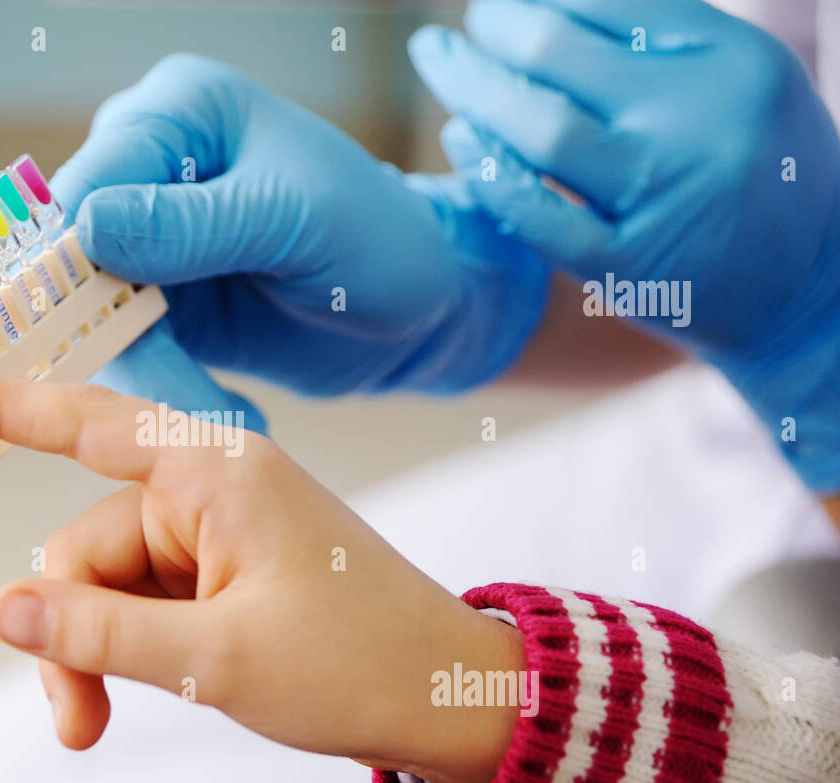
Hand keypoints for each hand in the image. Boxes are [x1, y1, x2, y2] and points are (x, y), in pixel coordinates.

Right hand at [0, 379, 523, 782]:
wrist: (449, 696)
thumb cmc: (360, 664)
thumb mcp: (215, 659)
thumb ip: (98, 633)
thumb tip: (3, 610)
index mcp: (215, 473)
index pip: (82, 423)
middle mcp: (211, 486)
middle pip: (85, 548)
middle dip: (69, 635)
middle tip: (79, 722)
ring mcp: (220, 528)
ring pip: (110, 583)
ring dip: (101, 653)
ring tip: (108, 722)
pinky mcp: (228, 566)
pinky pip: (148, 596)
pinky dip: (135, 646)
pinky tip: (164, 684)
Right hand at [54, 53, 548, 398]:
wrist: (422, 308)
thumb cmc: (377, 236)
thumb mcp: (292, 218)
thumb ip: (189, 224)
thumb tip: (85, 227)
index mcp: (179, 114)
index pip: (90, 180)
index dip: (72, 256)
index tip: (88, 326)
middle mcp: (149, 171)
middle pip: (74, 254)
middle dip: (109, 333)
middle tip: (161, 404)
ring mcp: (149, 243)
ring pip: (96, 318)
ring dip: (151, 379)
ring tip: (227, 419)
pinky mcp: (162, 306)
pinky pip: (133, 355)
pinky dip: (169, 394)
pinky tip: (231, 413)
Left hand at [410, 0, 839, 490]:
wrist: (806, 291)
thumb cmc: (755, 168)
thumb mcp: (738, 82)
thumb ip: (661, 37)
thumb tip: (550, 2)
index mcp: (732, 58)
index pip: (608, 3)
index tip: (501, 6)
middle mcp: (699, 119)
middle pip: (559, 54)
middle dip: (491, 30)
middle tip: (454, 31)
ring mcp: (661, 196)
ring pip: (541, 130)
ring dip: (472, 90)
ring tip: (440, 64)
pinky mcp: (625, 266)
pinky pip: (537, 215)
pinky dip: (490, 173)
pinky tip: (461, 139)